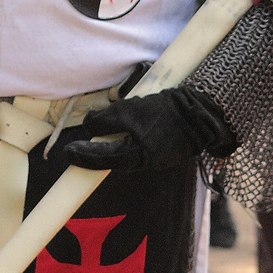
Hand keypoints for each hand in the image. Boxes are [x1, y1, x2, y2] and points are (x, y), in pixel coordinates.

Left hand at [61, 86, 236, 173]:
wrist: (205, 111)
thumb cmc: (168, 111)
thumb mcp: (131, 110)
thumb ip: (106, 119)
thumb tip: (90, 125)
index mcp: (138, 156)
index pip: (102, 160)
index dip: (82, 157)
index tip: (67, 153)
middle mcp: (146, 162)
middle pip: (112, 159)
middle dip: (94, 152)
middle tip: (74, 148)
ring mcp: (157, 156)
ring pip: (124, 152)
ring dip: (110, 144)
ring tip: (98, 134)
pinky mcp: (164, 148)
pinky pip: (138, 146)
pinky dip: (127, 138)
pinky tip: (124, 129)